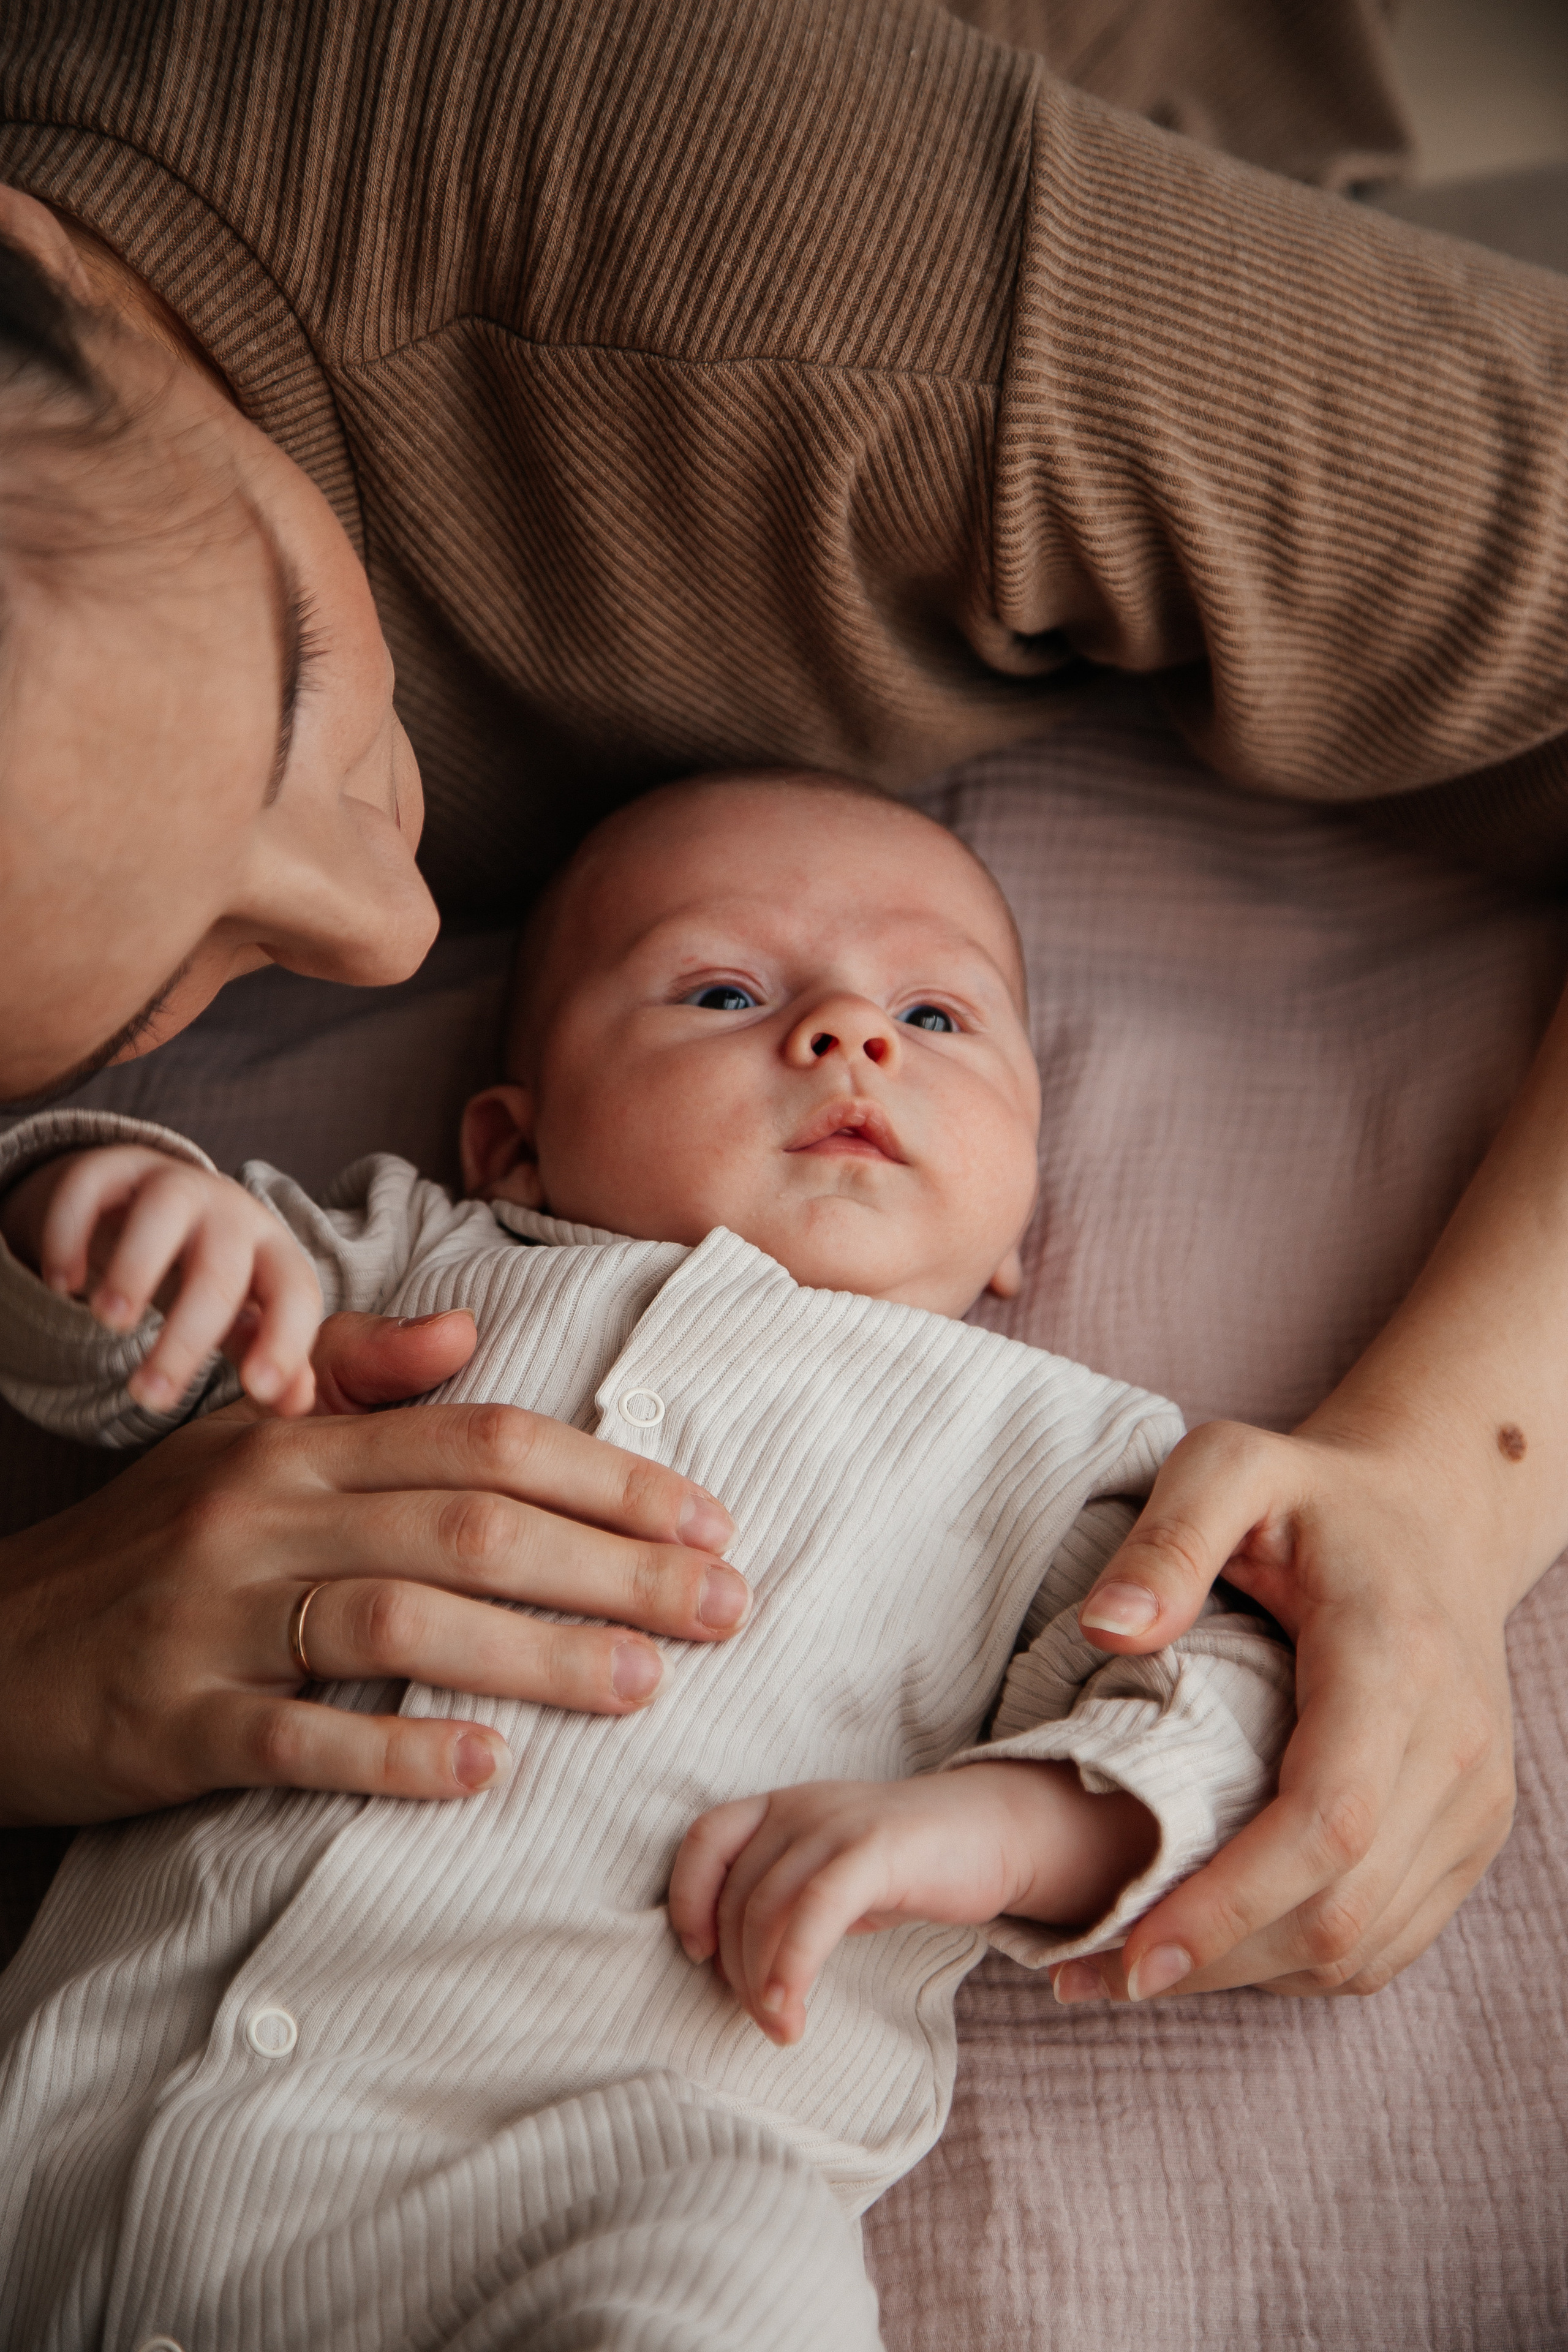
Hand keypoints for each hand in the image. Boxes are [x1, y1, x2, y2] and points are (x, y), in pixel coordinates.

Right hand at [0, 1310, 749, 1825]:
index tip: (708, 1521)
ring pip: (400, 1623)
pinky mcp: (172, 1721)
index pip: (480, 1439)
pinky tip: (488, 1769)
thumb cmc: (140, 1546)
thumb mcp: (237, 1440)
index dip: (606, 1477)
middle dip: (615, 1566)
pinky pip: (298, 1736)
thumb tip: (467, 1333)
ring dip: (536, 1653)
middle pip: (469, 1525)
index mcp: (297, 1443)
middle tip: (727, 1608)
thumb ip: (353, 1377)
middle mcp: (263, 1514)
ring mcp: (214, 1618)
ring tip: (644, 1684)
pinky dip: (396, 1753)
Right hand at [2, 1146, 321, 1414]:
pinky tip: (63, 1283)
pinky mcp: (114, 1168)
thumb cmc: (217, 1273)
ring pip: (164, 1211)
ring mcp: (173, 1184)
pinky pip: (92, 1186)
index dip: (285, 1340)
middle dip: (187, 1337)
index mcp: (274, 1252)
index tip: (257, 1389)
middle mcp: (230, 1212)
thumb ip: (271, 1357)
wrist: (170, 1201)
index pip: (295, 1293)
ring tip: (111, 1323)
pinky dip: (72, 1231)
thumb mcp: (248, 1314)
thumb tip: (295, 1403)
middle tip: (149, 1395)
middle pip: (220, 1270)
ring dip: (136, 1267)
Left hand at [669, 1762, 1154, 2043]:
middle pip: (739, 1893)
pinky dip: (793, 1963)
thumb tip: (736, 1970)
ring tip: (783, 2028)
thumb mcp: (832, 1879)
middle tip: (764, 2019)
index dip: (687, 1897)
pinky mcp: (876, 1847)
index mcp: (782, 1808)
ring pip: (769, 1906)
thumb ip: (785, 1904)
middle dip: (739, 1968)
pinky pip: (815, 1908)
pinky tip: (792, 2010)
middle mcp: (800, 1807)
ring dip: (764, 1981)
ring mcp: (838, 1823)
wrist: (994, 1832)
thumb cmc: (905, 1867)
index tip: (700, 1955)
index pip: (705, 1839)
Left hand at [1059, 1416, 1516, 2005]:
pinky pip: (1387, 1940)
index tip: (1130, 1949)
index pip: (1327, 1820)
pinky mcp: (1470, 1832)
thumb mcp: (1228, 1467)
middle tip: (1090, 1976)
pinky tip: (1213, 1947)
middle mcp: (1455, 1745)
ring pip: (1364, 1944)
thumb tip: (1107, 1630)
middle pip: (1340, 1906)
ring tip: (1126, 1970)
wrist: (1435, 1516)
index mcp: (1395, 1659)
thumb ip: (1167, 1540)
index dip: (1230, 1901)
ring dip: (1244, 1974)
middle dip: (1214, 1959)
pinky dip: (1296, 1963)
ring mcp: (1474, 1800)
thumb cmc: (1313, 1497)